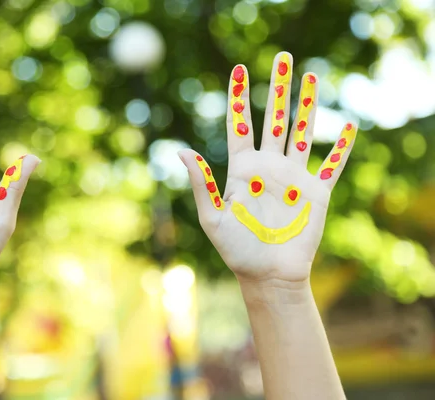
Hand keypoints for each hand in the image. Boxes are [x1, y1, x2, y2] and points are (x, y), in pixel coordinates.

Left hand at [179, 52, 356, 282]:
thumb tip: (180, 150)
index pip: (240, 125)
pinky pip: (331, 165)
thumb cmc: (236, 249)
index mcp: (242, 169)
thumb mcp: (212, 215)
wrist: (267, 275)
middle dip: (278, 88)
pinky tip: (347, 127)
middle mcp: (268, 167)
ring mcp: (294, 177)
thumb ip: (201, 182)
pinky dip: (340, 147)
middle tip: (283, 57)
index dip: (238, 97)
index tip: (238, 69)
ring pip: (302, 132)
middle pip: (274, 119)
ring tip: (311, 77)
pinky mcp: (316, 193)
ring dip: (308, 106)